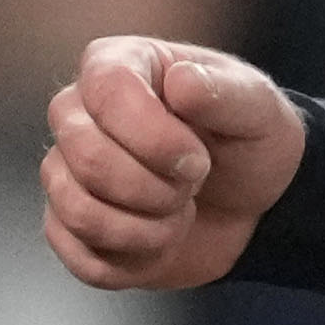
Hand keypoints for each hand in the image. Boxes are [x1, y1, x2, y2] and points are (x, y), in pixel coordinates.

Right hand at [43, 33, 301, 291]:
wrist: (248, 204)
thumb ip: (225, 93)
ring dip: (146, 229)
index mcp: (116, 64)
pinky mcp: (67, 225)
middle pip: (86, 156)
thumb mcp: (259, 111)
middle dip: (155, 188)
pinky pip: (80, 257)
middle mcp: (76, 112)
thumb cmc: (247, 143)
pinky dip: (133, 260)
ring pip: (77, 210)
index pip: (106, 90)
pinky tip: (160, 241)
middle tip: (194, 185)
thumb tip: (180, 81)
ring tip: (180, 213)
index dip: (155, 136)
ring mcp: (65, 170)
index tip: (200, 160)